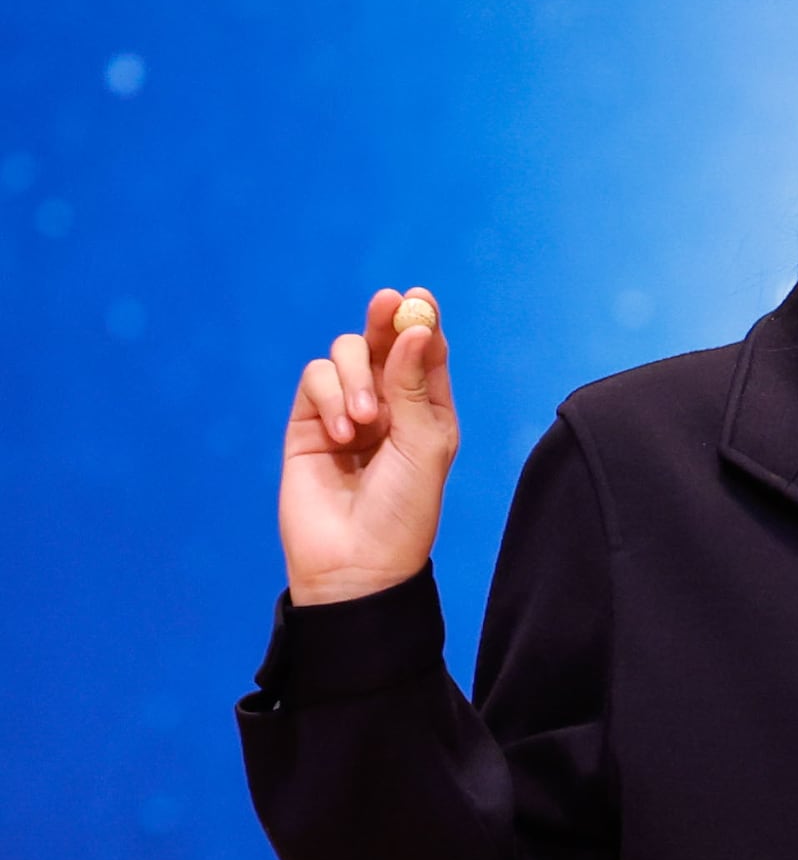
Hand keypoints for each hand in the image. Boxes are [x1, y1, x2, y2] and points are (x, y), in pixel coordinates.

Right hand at [278, 288, 460, 608]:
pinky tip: (343, 433)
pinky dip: (329, 395)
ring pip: (345, 355)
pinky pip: (314, 380)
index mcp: (428, 410)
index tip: (418, 297)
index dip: (421, 321)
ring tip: (365, 423)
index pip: (424, 352)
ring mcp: (346, 411)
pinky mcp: (307, 423)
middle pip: (382, 342)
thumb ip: (415, 387)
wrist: (356, 562)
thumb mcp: (424, 446)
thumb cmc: (404, 512)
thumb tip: (414, 328)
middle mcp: (388, 405)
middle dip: (383, 320)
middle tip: (387, 302)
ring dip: (355, 377)